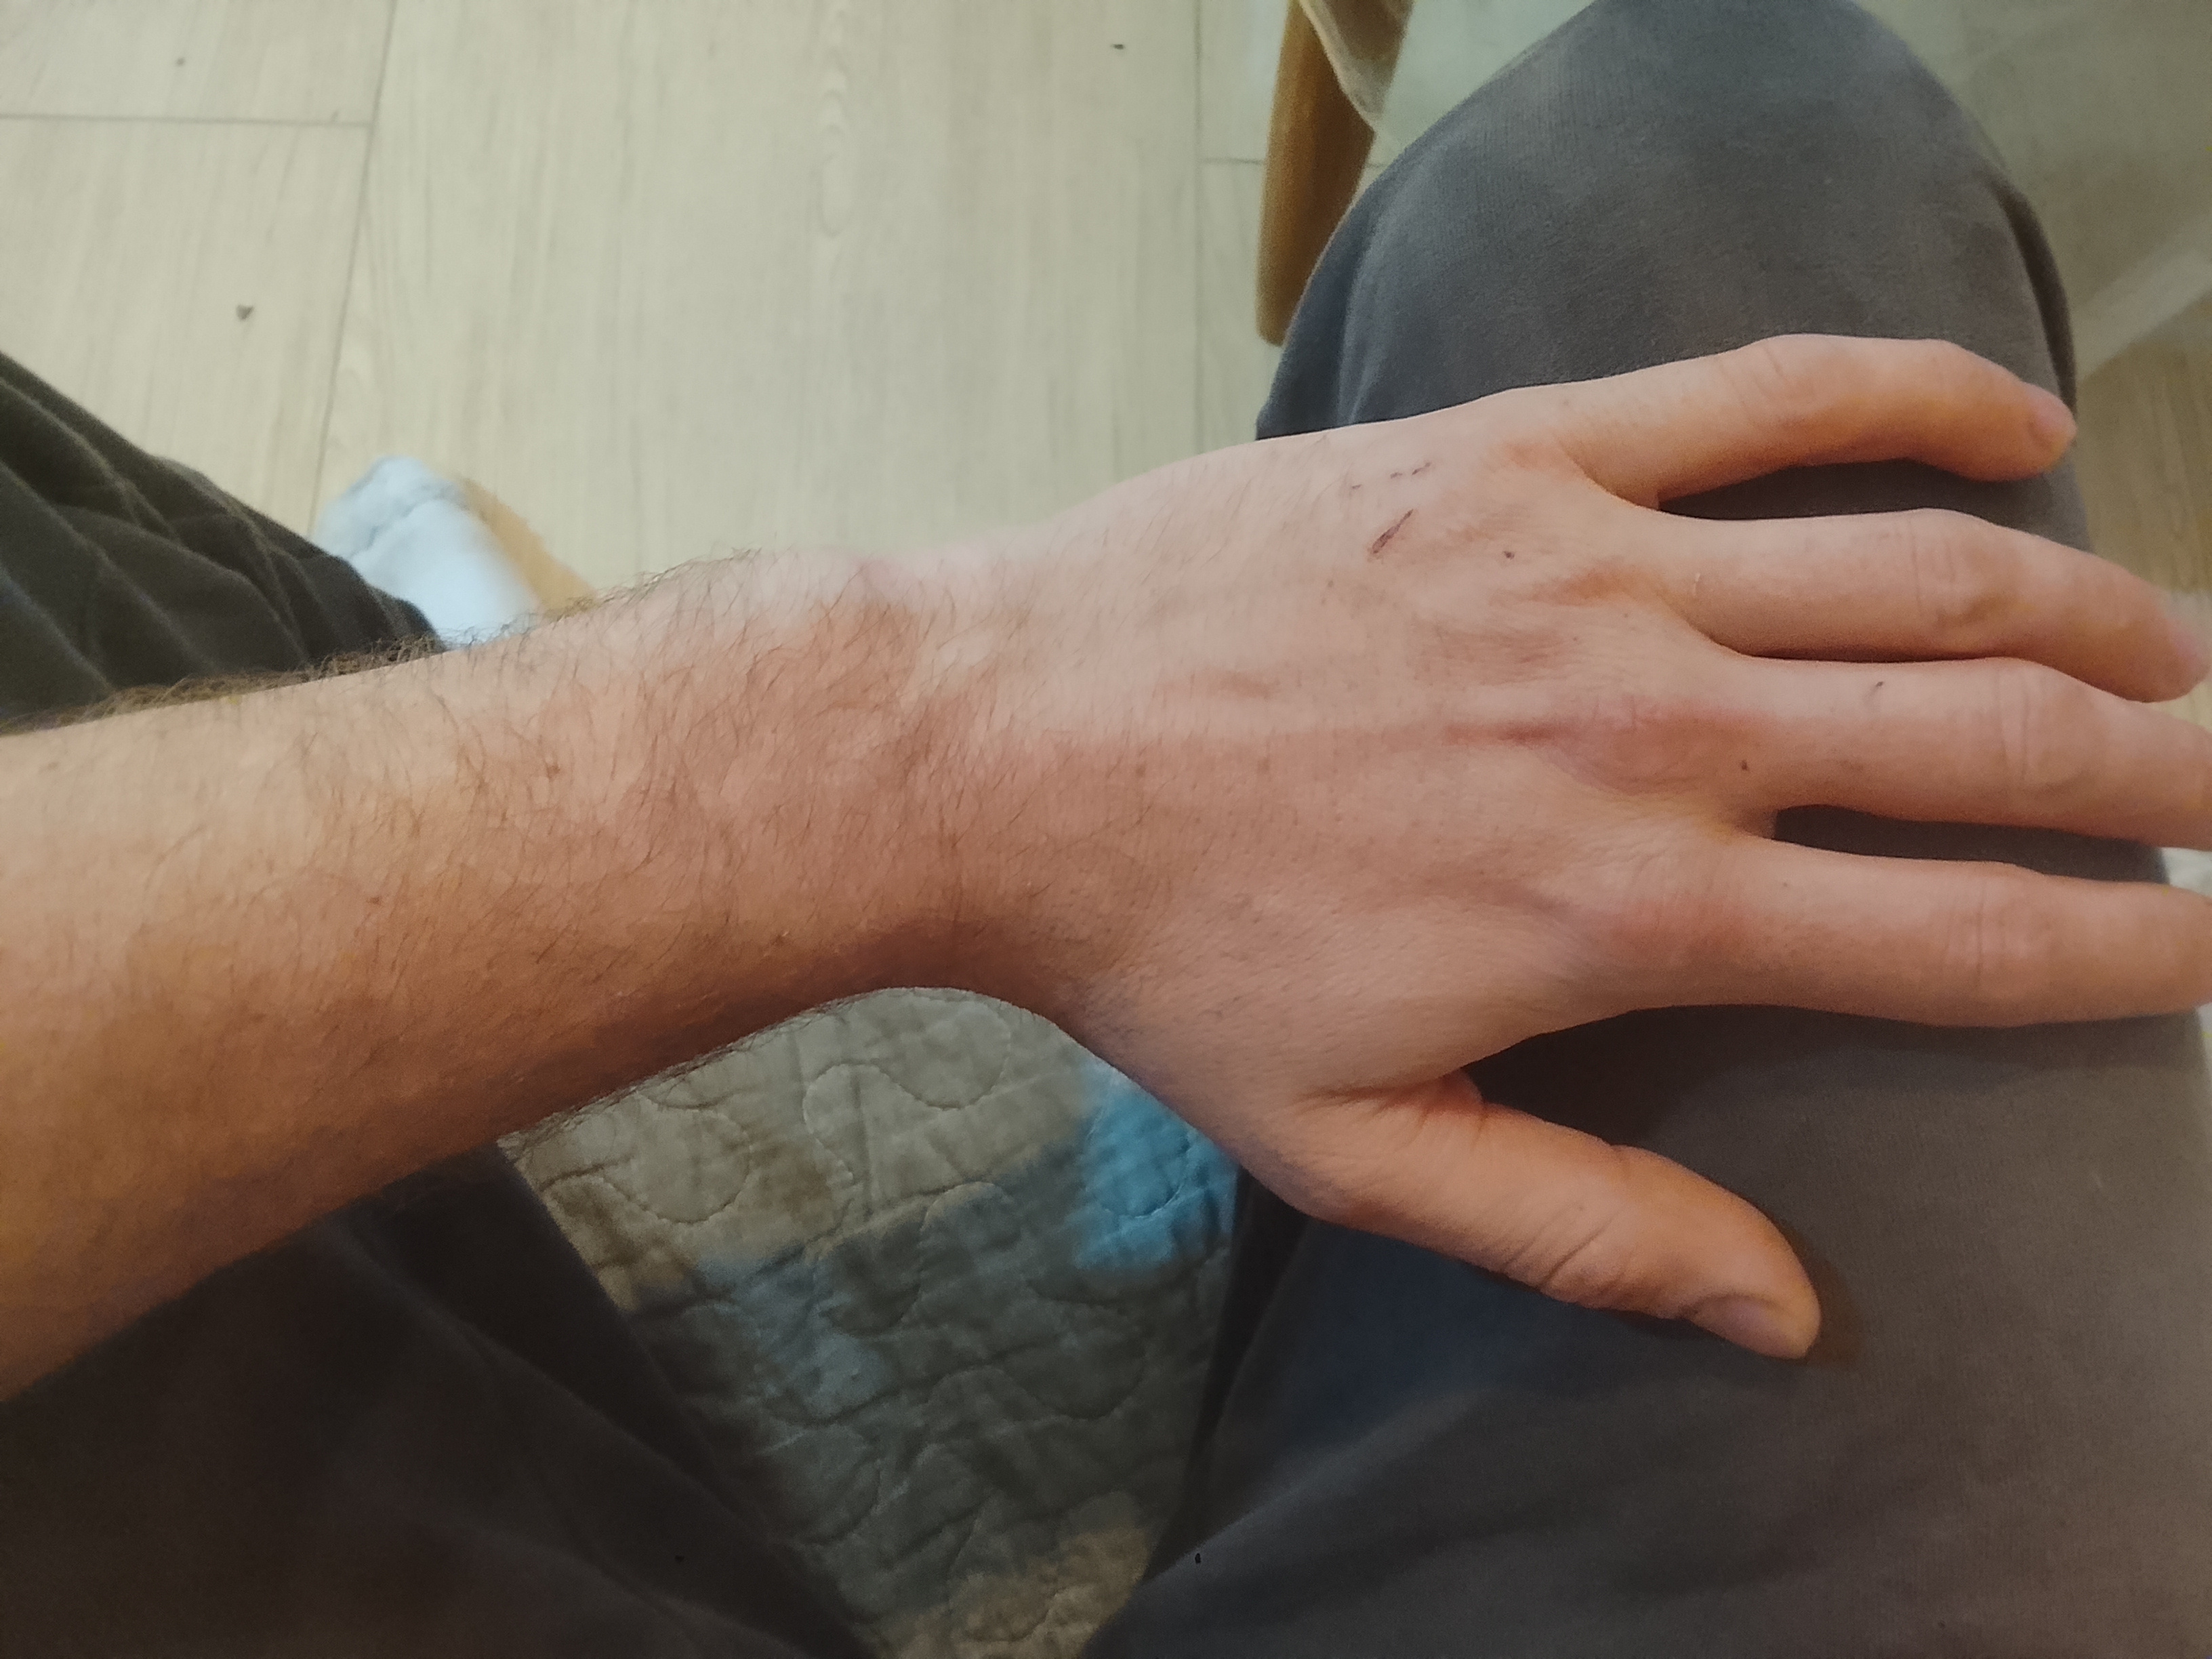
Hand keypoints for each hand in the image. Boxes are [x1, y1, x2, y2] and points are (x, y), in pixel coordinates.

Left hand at [934, 335, 2211, 1357]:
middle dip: (2160, 769)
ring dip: (2091, 600)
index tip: (2204, 948)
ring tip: (2174, 643)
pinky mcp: (1515, 451)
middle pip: (2001, 733)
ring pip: (1928, 562)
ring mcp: (1593, 565)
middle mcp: (1656, 724)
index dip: (2128, 950)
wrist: (1001, 753)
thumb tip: (1787, 1316)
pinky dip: (1917, 392)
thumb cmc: (1166, 957)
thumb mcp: (1358, 1149)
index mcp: (1637, 906)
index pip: (1970, 935)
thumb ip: (1585, 1226)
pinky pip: (1763, 393)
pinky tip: (2015, 420)